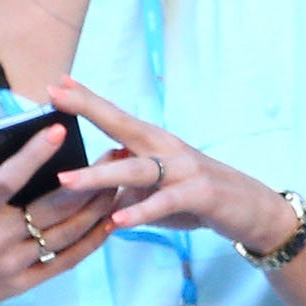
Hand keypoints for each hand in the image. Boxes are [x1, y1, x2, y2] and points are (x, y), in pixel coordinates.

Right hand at [0, 125, 116, 305]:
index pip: (9, 177)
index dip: (36, 152)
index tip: (60, 128)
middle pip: (53, 206)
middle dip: (89, 178)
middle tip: (112, 156)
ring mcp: (10, 263)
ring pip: (66, 232)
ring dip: (97, 207)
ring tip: (118, 183)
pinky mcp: (19, 284)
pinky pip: (63, 262)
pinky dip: (90, 242)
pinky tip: (107, 223)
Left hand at [45, 76, 295, 250]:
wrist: (251, 210)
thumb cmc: (195, 196)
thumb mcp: (155, 187)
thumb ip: (123, 182)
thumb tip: (86, 183)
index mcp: (154, 142)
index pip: (115, 117)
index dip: (87, 100)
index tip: (56, 84)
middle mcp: (167, 147)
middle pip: (123, 124)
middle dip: (88, 109)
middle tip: (55, 98)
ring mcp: (184, 169)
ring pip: (136, 169)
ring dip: (99, 177)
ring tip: (66, 181)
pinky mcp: (200, 194)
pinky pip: (164, 202)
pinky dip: (140, 211)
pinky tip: (116, 220)